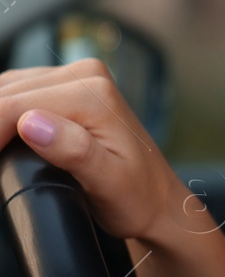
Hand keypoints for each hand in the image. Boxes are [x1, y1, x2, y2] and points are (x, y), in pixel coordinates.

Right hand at [0, 59, 189, 241]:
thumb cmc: (136, 198)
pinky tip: (2, 137)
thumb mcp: (108, 183)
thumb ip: (73, 150)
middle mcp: (86, 75)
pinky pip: (18, 93)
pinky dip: (3, 114)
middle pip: (6, 94)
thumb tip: (30, 123)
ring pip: (7, 90)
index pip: (12, 106)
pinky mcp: (68, 87)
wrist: (157, 201)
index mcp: (93, 93)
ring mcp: (78, 78)